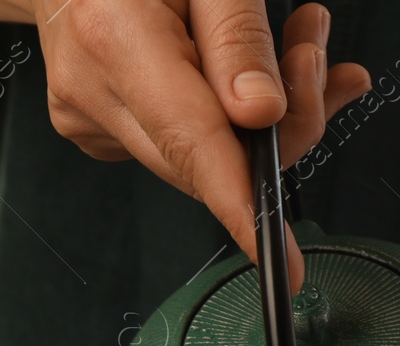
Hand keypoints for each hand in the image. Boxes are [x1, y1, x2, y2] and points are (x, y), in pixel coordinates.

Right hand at [31, 0, 369, 289]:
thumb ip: (236, 34)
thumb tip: (263, 114)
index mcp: (114, 35)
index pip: (188, 139)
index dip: (238, 201)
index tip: (277, 256)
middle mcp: (91, 87)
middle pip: (201, 159)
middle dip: (280, 124)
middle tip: (313, 53)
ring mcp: (86, 117)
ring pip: (193, 159)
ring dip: (259, 119)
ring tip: (296, 43)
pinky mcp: (92, 130)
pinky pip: (173, 146)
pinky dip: (221, 121)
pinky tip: (235, 76)